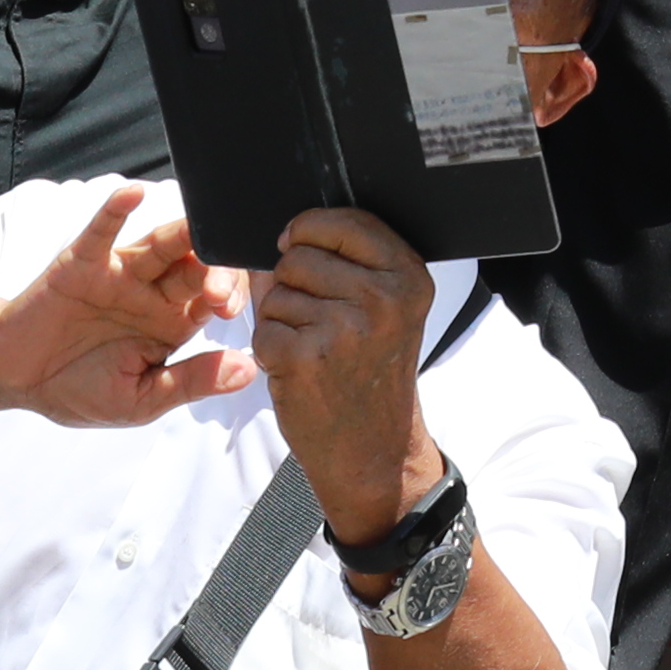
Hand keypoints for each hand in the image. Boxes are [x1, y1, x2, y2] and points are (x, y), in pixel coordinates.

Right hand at [0, 184, 253, 424]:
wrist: (18, 379)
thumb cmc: (82, 389)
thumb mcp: (142, 399)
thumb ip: (191, 381)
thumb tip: (248, 371)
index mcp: (175, 321)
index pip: (217, 296)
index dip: (230, 295)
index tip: (230, 308)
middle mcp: (154, 291)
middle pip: (196, 266)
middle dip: (213, 268)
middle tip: (218, 284)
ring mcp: (121, 273)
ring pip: (159, 245)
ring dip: (181, 234)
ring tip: (199, 226)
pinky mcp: (83, 263)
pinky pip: (101, 232)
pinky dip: (115, 211)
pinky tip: (133, 194)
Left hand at [252, 200, 443, 537]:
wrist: (374, 451)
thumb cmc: (374, 375)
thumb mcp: (391, 310)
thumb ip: (354, 263)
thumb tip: (287, 231)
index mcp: (408, 276)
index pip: (344, 219)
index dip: (309, 228)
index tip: (299, 243)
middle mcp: (381, 298)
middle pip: (298, 254)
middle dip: (291, 282)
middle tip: (318, 321)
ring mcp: (343, 328)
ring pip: (275, 292)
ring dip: (280, 319)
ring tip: (313, 349)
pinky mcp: (304, 358)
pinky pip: (262, 328)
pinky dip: (269, 348)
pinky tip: (298, 369)